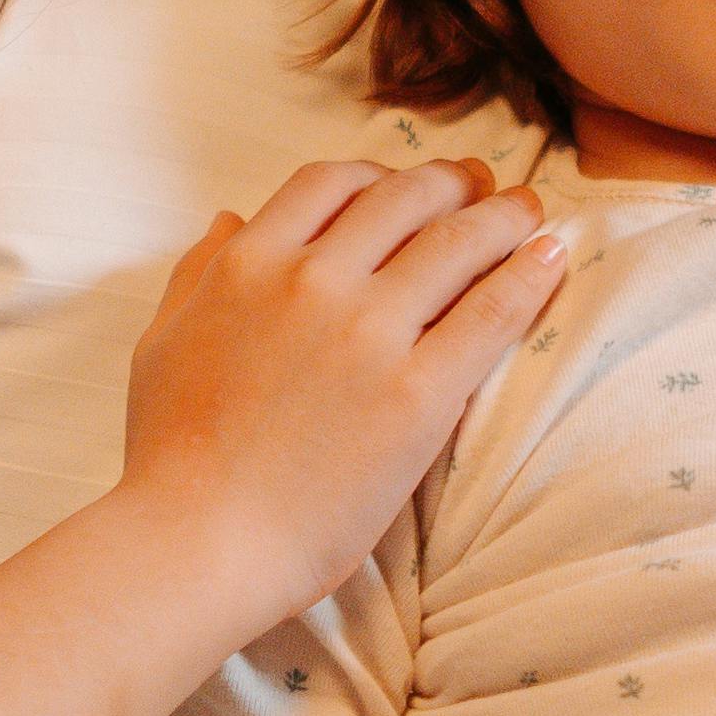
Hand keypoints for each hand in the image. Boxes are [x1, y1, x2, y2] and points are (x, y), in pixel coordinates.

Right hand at [111, 157, 567, 619]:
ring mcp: (369, 333)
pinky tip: (552, 259)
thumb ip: (199, 273)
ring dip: (502, 216)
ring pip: (457, 243)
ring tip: (530, 212)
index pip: (331, 182)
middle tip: (485, 186)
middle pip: (405, 199)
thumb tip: (227, 219)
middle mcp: (313, 280)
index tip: (406, 184)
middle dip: (453, 183)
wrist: (198, 541)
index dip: (379, 173)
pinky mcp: (419, 392)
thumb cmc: (169, 456)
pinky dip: (529, 275)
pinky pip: (491, 312)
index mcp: (249, 264)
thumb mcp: (162, 342)